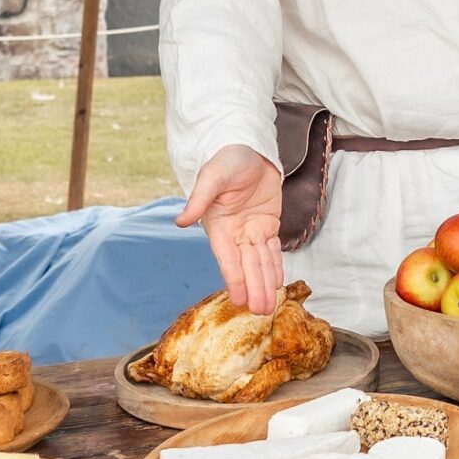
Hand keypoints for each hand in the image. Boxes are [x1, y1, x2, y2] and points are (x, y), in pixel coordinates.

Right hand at [177, 145, 285, 314]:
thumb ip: (199, 199)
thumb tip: (180, 221)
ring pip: (260, 262)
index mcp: (219, 226)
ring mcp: (252, 229)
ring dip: (265, 283)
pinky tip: (278, 283)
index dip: (235, 279)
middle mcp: (235, 232)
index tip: (239, 300)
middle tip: (260, 311)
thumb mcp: (213, 176)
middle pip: (247, 265)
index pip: (228, 258)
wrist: (247, 147)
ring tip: (269, 306)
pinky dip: (275, 266)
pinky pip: (272, 249)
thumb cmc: (226, 159)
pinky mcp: (267, 223)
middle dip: (254, 288)